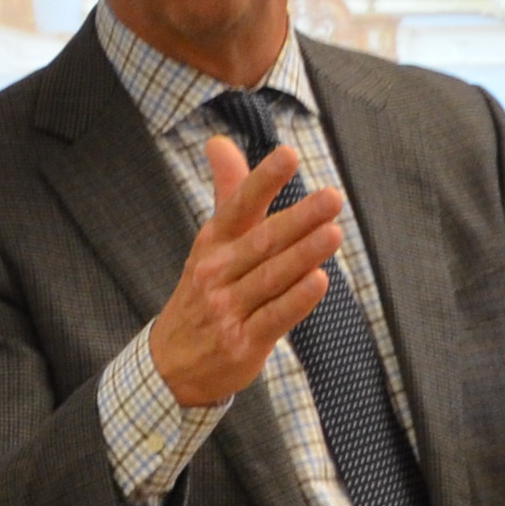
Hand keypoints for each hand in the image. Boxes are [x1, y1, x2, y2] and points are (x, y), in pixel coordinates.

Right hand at [149, 132, 347, 412]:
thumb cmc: (204, 293)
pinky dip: (297, 300)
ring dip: (303, 255)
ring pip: (271, 277)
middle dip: (299, 219)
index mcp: (212, 243)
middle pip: (262, 241)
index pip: (238, 205)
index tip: (288, 155)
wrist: (171, 364)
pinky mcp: (243, 343)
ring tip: (333, 233)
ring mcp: (228, 310)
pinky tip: (320, 282)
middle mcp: (217, 273)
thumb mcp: (210, 243)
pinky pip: (274, 318)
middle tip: (332, 197)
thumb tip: (219, 141)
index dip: (263, 180)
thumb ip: (228, 193)